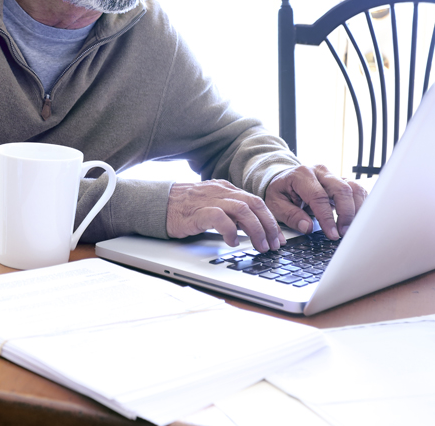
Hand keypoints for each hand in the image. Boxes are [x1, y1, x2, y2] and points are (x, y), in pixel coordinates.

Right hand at [167, 180, 285, 251]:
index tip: (278, 237)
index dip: (271, 220)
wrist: (156, 204)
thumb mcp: (210, 204)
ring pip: (243, 210)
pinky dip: (231, 231)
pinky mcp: (197, 212)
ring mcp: (209, 200)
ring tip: (260, 246)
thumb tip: (251, 228)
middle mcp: (220, 191)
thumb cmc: (182, 208)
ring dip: (256, 230)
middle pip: (255, 204)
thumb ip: (229, 211)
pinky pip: (221, 218)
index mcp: (225, 188)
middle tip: (274, 245)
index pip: (256, 202)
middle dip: (269, 226)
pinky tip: (233, 242)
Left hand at [264, 165, 366, 239]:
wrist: (284, 179)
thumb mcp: (275, 204)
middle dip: (346, 214)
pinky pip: (357, 190)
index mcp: (301, 175)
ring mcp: (333, 175)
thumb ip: (290, 215)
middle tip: (344, 233)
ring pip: (354, 188)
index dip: (327, 217)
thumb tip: (307, 227)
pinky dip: (361, 205)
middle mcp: (320, 171)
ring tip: (351, 228)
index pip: (319, 196)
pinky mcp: (342, 180)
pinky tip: (357, 219)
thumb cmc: (281, 191)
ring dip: (357, 210)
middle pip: (341, 189)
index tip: (332, 234)